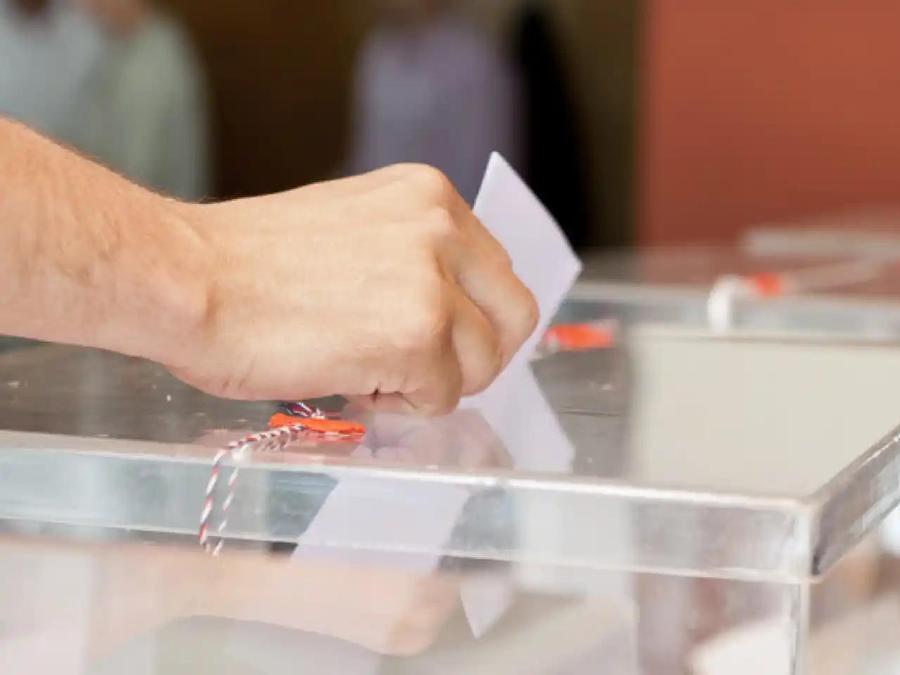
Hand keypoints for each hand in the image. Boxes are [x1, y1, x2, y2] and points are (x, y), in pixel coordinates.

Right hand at [166, 165, 537, 413]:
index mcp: (431, 195)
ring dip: (431, 383)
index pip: (497, 271)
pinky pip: (441, 398)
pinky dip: (399, 405)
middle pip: (514, 316)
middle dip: (475, 356)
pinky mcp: (419, 338)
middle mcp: (444, 228)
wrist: (183, 280)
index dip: (473, 318)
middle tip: (421, 371)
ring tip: (366, 371)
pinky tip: (349, 382)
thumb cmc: (244, 264)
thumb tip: (454, 311)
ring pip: (483, 365)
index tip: (439, 338)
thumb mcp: (354, 226)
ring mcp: (435, 284)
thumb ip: (412, 254)